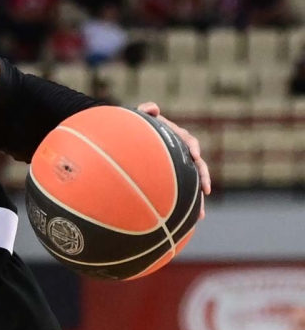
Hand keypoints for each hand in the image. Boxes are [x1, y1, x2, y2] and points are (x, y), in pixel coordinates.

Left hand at [137, 103, 210, 217]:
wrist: (124, 140)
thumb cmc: (132, 127)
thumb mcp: (137, 117)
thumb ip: (144, 111)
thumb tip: (153, 108)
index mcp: (175, 137)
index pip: (190, 142)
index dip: (194, 149)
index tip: (195, 155)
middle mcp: (180, 152)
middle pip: (197, 166)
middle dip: (203, 179)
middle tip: (205, 191)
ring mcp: (177, 167)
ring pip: (192, 183)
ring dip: (197, 199)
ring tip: (199, 216)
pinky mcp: (172, 179)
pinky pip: (182, 192)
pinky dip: (186, 205)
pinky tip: (187, 221)